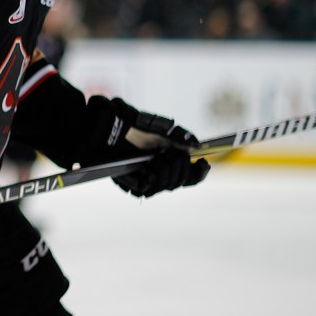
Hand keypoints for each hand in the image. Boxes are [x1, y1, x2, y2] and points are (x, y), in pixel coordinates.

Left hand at [82, 95, 208, 196]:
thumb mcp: (160, 130)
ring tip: (158, 158)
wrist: (112, 128)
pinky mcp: (134, 185)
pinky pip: (152, 188)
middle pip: (181, 181)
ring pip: (168, 186)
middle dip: (181, 167)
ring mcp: (147, 180)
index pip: (189, 175)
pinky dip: (156, 176)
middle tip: (171, 154)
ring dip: (168, 170)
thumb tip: (196, 145)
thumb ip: (179, 137)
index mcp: (168, 162)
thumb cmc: (133, 127)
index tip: (203, 162)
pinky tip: (152, 166)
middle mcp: (159, 173)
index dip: (198, 172)